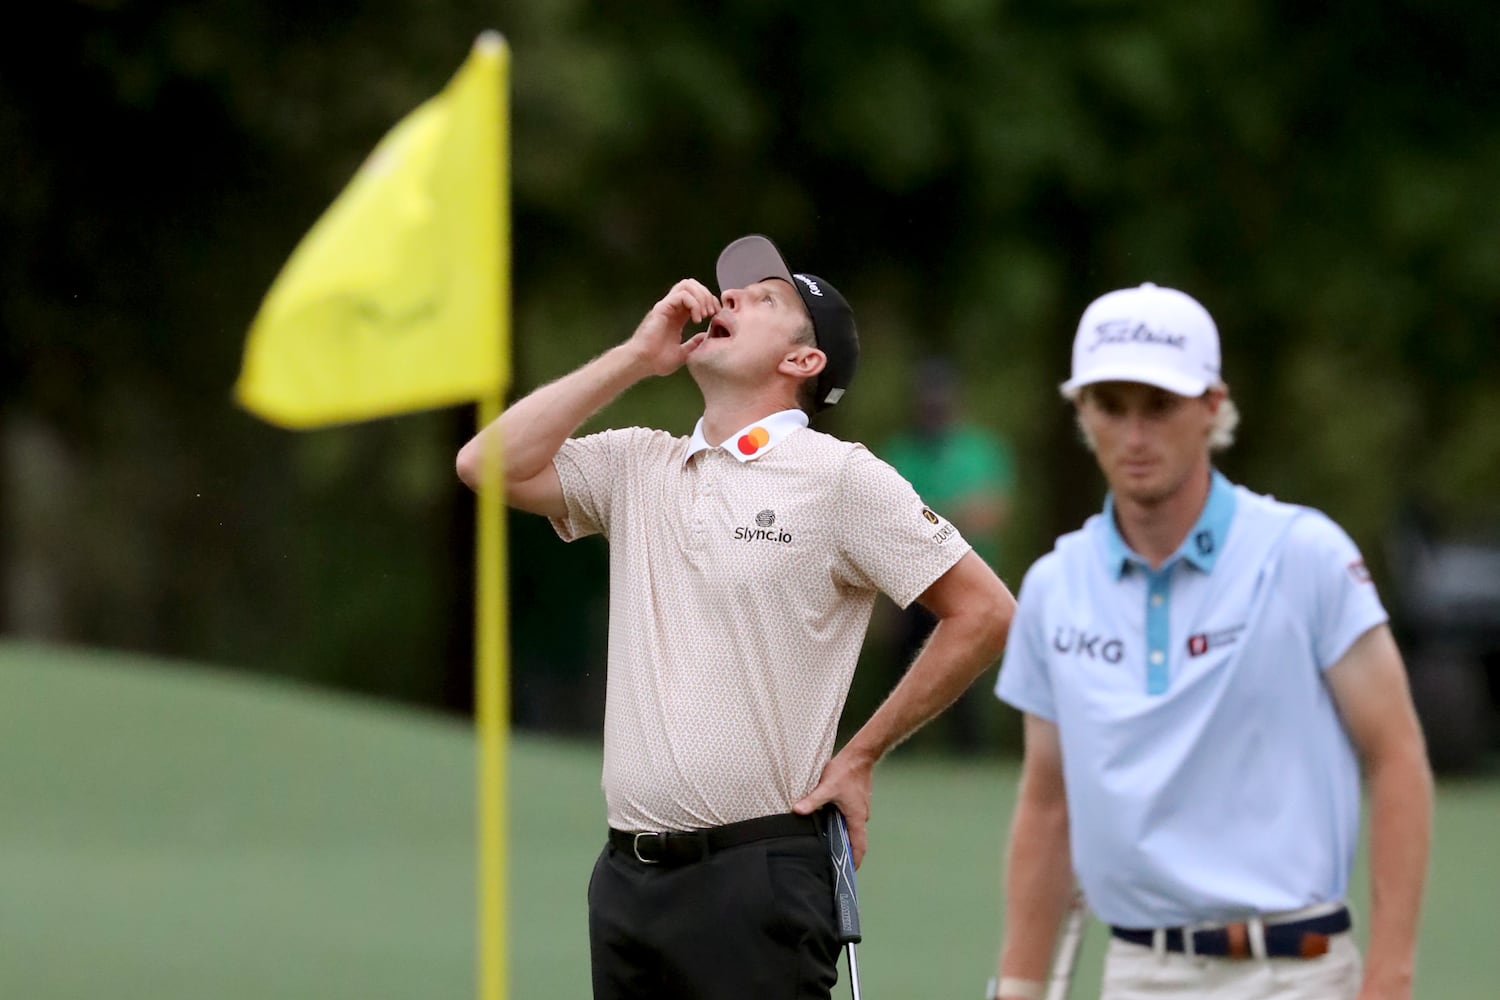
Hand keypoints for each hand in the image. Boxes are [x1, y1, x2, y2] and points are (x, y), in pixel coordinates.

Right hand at [627, 279, 718, 376]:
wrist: (641, 363)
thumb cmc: (656, 361)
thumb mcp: (683, 353)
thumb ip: (694, 343)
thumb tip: (705, 336)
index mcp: (677, 316)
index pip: (696, 296)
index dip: (709, 301)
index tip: (716, 315)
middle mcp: (672, 308)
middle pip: (692, 285)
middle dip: (706, 295)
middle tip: (711, 313)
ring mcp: (666, 306)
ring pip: (687, 285)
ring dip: (701, 297)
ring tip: (704, 315)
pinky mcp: (661, 308)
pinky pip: (682, 295)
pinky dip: (694, 304)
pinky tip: (696, 319)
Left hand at [792, 747, 876, 866]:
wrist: (859, 756)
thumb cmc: (845, 771)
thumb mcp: (826, 787)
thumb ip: (812, 801)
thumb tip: (796, 810)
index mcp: (856, 818)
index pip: (859, 846)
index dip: (855, 862)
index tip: (848, 874)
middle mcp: (861, 816)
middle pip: (855, 841)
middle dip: (846, 854)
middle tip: (834, 864)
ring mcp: (859, 809)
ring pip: (852, 830)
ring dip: (844, 839)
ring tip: (830, 848)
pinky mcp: (856, 803)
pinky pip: (850, 820)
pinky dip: (843, 827)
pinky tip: (830, 826)